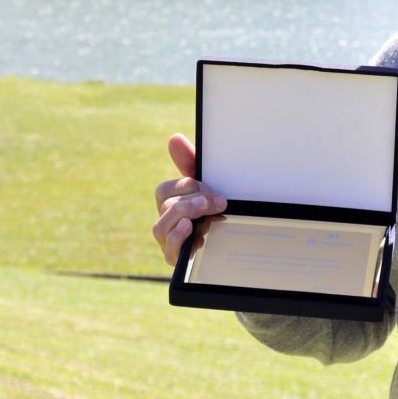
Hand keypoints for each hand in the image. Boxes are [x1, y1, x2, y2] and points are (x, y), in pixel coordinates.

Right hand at [152, 133, 226, 265]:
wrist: (237, 247)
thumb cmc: (216, 212)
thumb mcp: (208, 187)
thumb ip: (191, 163)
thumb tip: (174, 138)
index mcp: (171, 204)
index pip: (165, 190)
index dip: (186, 186)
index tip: (211, 190)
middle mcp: (166, 223)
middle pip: (165, 206)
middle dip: (191, 200)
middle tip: (217, 202)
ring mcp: (169, 243)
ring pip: (160, 227)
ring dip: (183, 215)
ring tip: (203, 211)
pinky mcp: (177, 260)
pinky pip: (169, 249)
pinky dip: (179, 237)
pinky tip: (195, 231)